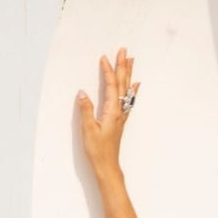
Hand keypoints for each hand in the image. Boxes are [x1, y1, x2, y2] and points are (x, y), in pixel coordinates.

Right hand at [76, 47, 139, 180]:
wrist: (107, 166)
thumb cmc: (98, 151)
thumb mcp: (88, 130)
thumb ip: (86, 110)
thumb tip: (82, 92)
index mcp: (112, 111)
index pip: (111, 86)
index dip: (108, 71)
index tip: (105, 57)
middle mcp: (119, 111)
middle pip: (122, 84)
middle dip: (123, 66)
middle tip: (124, 50)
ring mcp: (121, 116)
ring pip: (126, 90)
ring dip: (128, 74)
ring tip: (131, 61)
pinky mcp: (119, 121)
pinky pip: (128, 101)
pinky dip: (132, 90)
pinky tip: (135, 85)